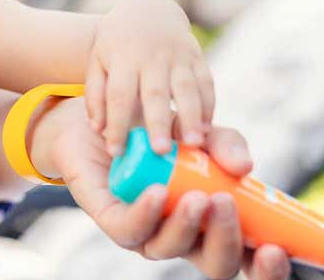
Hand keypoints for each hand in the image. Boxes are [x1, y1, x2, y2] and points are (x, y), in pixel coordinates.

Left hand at [45, 98, 289, 279]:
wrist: (102, 115)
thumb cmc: (157, 130)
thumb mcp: (198, 130)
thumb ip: (224, 145)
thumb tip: (244, 167)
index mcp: (210, 223)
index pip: (245, 258)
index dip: (264, 266)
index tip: (278, 248)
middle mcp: (181, 234)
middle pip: (214, 264)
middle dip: (224, 240)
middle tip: (225, 203)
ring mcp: (146, 231)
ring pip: (169, 248)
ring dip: (186, 224)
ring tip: (197, 196)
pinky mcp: (113, 220)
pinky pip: (131, 230)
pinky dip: (146, 212)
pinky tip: (157, 191)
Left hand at [84, 0, 213, 155]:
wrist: (147, 10)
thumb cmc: (117, 45)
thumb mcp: (97, 61)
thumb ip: (95, 94)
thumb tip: (98, 130)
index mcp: (122, 58)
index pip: (118, 95)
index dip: (116, 124)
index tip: (116, 152)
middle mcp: (151, 57)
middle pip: (154, 92)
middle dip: (158, 122)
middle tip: (160, 151)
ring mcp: (177, 55)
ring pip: (186, 87)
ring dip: (192, 116)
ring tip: (193, 144)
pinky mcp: (197, 55)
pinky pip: (206, 81)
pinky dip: (209, 105)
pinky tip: (207, 129)